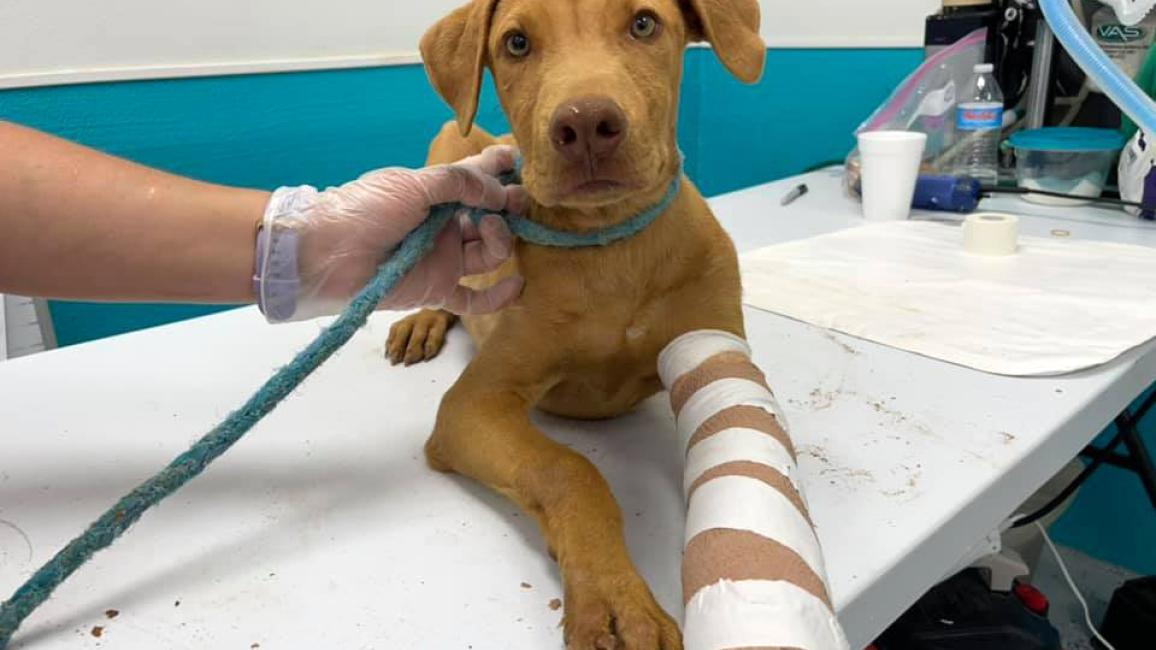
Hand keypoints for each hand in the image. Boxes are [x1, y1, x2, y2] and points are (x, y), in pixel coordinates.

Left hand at [263, 146, 526, 320]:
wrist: (327, 254)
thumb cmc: (364, 210)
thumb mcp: (412, 185)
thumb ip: (458, 182)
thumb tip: (500, 190)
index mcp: (435, 194)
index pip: (475, 178)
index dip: (498, 169)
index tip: (517, 161)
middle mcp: (444, 226)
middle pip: (490, 216)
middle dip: (508, 206)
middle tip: (517, 200)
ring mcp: (442, 258)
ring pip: (489, 252)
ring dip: (500, 239)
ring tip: (490, 228)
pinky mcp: (436, 289)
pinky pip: (473, 299)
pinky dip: (497, 296)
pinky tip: (516, 285)